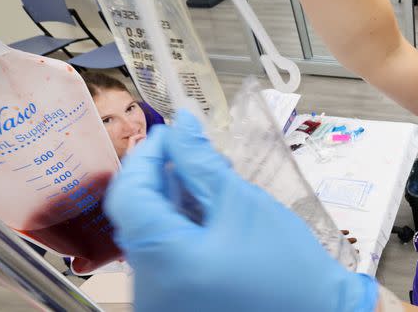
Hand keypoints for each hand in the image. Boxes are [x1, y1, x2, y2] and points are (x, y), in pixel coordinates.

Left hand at [104, 110, 377, 311]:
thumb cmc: (288, 267)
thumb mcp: (243, 203)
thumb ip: (202, 162)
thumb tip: (180, 124)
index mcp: (164, 262)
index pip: (129, 196)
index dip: (147, 157)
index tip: (171, 133)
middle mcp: (149, 289)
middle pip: (139, 218)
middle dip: (164, 179)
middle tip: (195, 153)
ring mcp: (160, 303)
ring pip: (152, 237)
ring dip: (175, 203)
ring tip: (212, 182)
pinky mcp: (175, 306)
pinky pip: (165, 259)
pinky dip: (183, 231)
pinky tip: (212, 213)